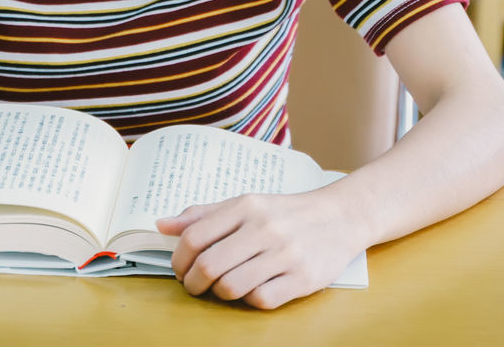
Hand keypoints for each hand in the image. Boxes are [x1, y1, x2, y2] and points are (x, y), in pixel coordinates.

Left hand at [156, 188, 360, 308]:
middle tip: (195, 286)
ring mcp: (285, 254)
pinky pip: (261, 300)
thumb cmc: (286, 212)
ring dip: (219, 294)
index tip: (180, 269)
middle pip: (209, 265)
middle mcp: (264, 228)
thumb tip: (162, 225)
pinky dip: (249, 300)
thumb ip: (204, 215)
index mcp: (246, 206)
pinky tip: (252, 290)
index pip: (195, 236)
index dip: (179, 259)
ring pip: (231, 286)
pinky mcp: (303, 278)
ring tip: (223, 288)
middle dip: (193, 283)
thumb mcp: (246, 203)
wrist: (341, 217)